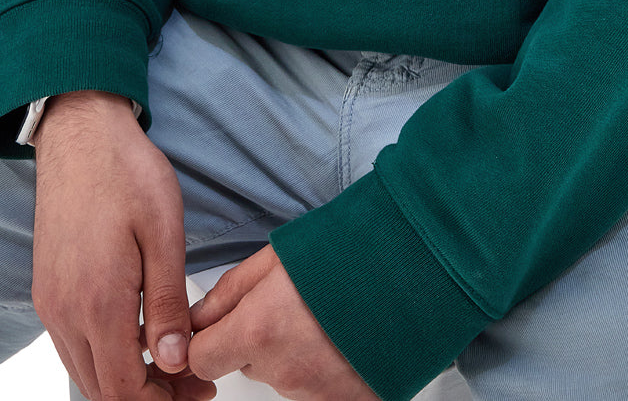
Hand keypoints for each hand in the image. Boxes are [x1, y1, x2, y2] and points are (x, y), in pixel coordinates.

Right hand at [31, 90, 215, 400]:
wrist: (82, 134)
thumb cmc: (126, 172)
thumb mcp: (164, 232)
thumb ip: (168, 302)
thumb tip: (173, 362)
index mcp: (98, 301)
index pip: (123, 389)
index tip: (198, 391)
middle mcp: (66, 311)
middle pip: (102, 388)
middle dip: (148, 397)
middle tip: (193, 382)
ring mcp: (53, 302)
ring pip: (86, 369)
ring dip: (126, 378)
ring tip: (173, 360)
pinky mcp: (50, 288)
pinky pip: (76, 342)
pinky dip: (108, 353)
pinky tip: (141, 333)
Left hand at [187, 244, 379, 399]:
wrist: (416, 267)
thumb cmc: (354, 251)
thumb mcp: (280, 254)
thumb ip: (231, 290)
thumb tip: (200, 316)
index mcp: (259, 330)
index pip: (203, 359)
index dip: (210, 341)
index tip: (222, 327)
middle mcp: (285, 370)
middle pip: (249, 365)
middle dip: (260, 340)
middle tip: (296, 305)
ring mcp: (317, 393)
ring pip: (285, 375)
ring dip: (296, 352)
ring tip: (329, 315)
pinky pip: (319, 389)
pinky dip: (326, 368)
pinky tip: (346, 339)